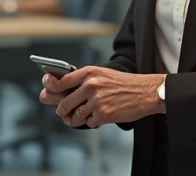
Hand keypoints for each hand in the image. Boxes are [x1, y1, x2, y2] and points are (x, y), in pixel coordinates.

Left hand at [40, 66, 163, 128]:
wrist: (145, 92)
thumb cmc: (123, 83)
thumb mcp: (102, 74)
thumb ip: (83, 80)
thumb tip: (62, 89)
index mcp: (88, 73)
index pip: (61, 82)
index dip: (52, 91)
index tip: (49, 94)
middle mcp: (90, 85)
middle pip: (64, 103)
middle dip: (62, 111)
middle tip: (63, 113)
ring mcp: (96, 100)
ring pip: (75, 116)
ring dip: (76, 119)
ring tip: (81, 118)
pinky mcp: (103, 114)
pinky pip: (89, 123)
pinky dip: (92, 123)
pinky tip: (99, 118)